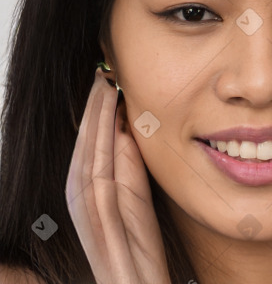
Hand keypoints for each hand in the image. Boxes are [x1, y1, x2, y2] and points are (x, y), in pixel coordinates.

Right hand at [66, 67, 171, 283]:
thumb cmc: (140, 244)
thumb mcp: (136, 195)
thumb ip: (127, 162)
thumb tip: (123, 124)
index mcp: (91, 191)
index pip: (91, 144)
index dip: (96, 113)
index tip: (105, 82)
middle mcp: (82, 198)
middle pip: (85, 146)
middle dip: (92, 111)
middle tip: (101, 77)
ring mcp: (87, 212)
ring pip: (87, 157)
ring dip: (94, 123)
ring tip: (102, 91)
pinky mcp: (98, 225)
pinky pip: (97, 181)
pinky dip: (100, 151)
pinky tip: (108, 127)